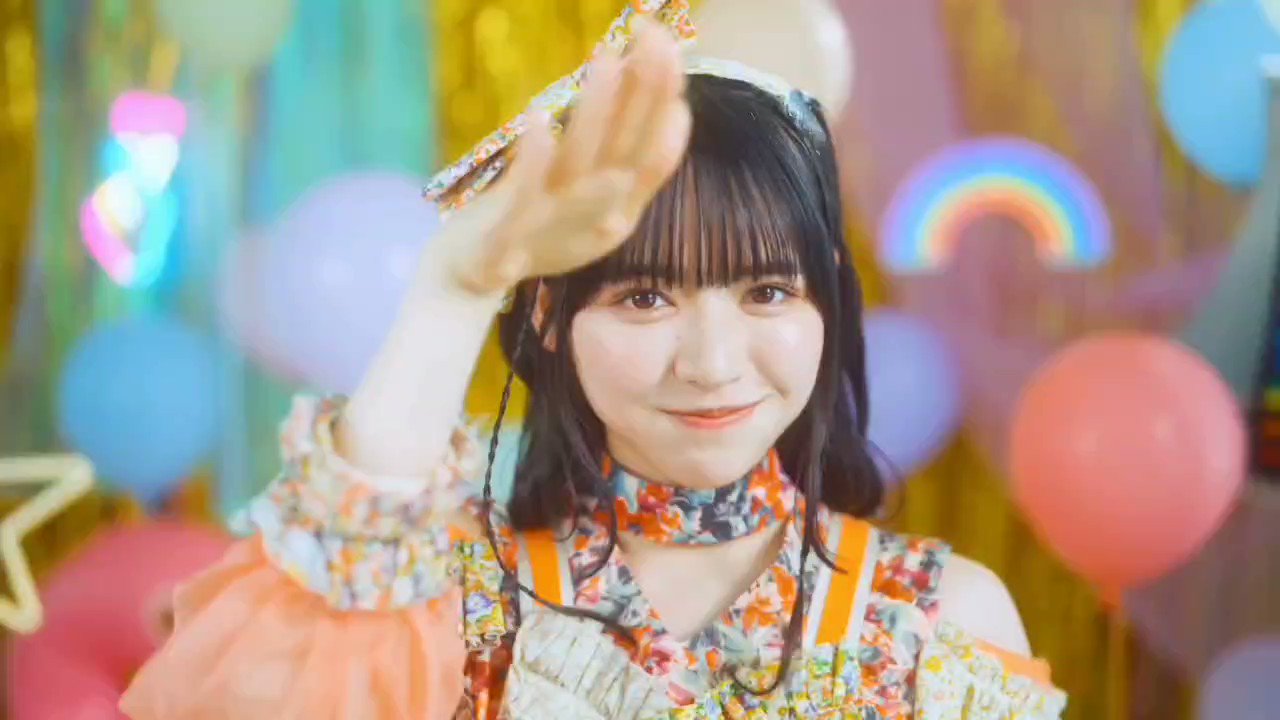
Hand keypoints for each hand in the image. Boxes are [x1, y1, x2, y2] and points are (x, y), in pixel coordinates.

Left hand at [438, 18, 691, 296]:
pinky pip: (523, 193)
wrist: (473, 277)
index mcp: (619, 209)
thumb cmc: (534, 228)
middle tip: (653, 34)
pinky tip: (539, 117)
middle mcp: (594, 217)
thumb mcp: (592, 198)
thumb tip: (657, 97)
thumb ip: (623, 157)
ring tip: (606, 60)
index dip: (666, 104)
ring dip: (596, 112)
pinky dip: (535, 158)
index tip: (674, 50)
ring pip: (580, 163)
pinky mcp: (509, 239)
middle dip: (645, 91)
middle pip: (626, 148)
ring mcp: (552, 226)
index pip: (655, 152)